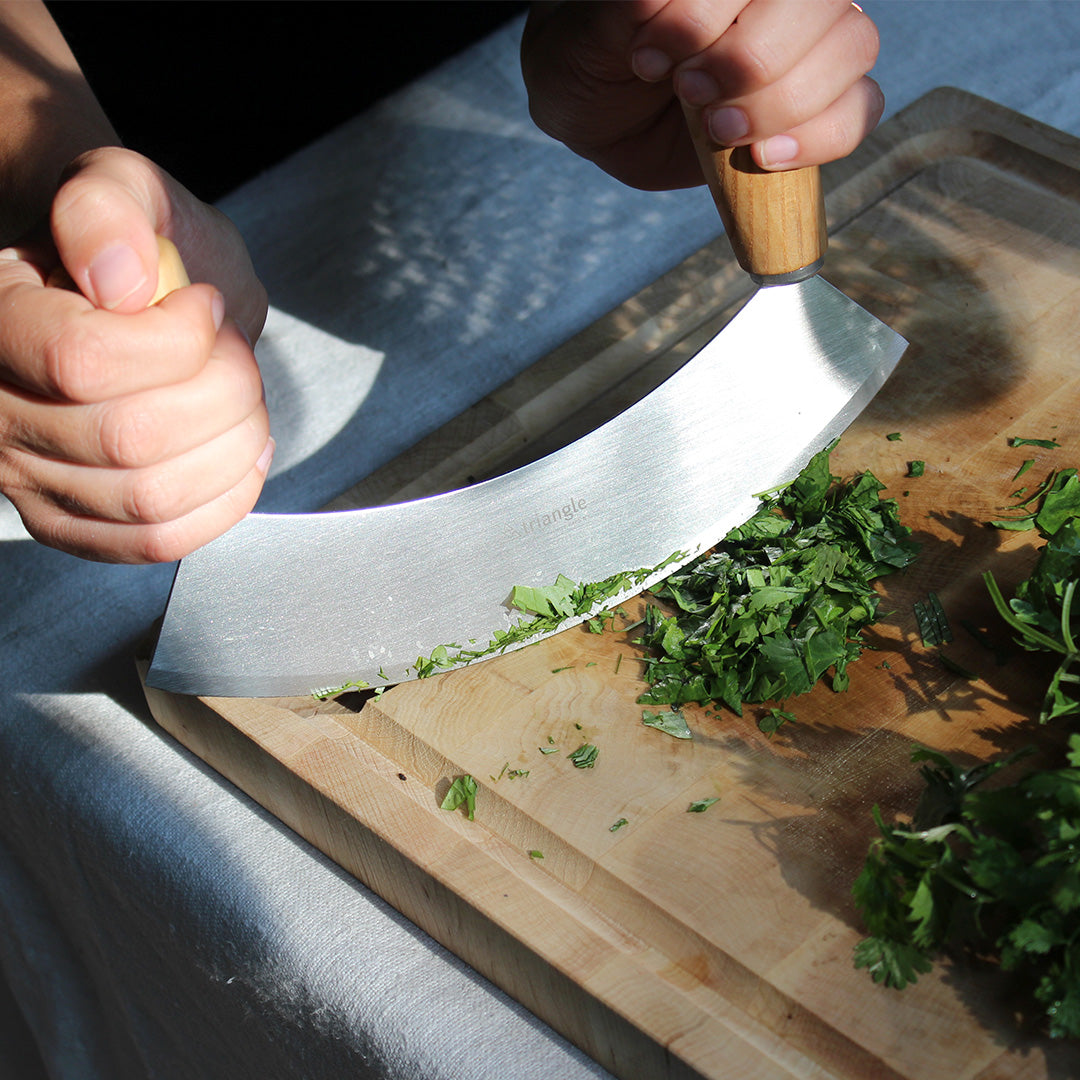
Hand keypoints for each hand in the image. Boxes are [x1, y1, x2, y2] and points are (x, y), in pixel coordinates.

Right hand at [0, 147, 271, 562]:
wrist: (140, 297)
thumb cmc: (133, 248)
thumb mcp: (123, 189)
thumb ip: (109, 207)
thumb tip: (120, 278)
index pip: (84, 362)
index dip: (177, 340)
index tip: (205, 307)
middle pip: (130, 439)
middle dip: (223, 393)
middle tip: (237, 355)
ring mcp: (28, 476)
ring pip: (151, 497)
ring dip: (232, 446)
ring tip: (243, 401)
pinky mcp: (74, 522)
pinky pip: (157, 541)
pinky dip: (223, 501)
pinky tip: (243, 452)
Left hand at [521, 0, 882, 189]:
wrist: (593, 110)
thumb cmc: (590, 57)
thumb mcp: (589, 32)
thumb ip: (628, 10)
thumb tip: (662, 2)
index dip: (716, 13)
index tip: (653, 52)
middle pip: (825, 5)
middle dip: (752, 58)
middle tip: (688, 91)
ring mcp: (806, 45)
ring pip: (851, 49)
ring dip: (781, 99)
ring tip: (715, 128)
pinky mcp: (812, 106)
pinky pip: (857, 111)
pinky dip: (817, 138)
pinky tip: (762, 157)